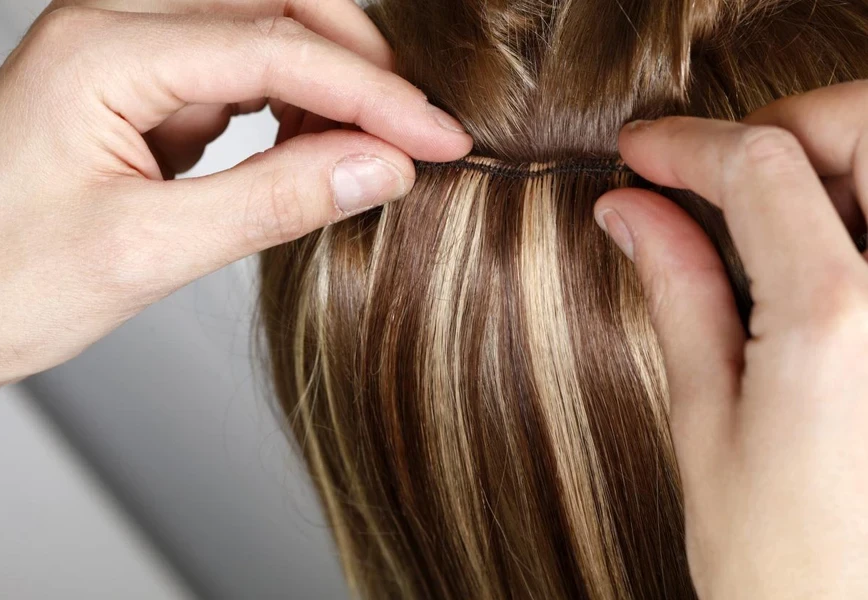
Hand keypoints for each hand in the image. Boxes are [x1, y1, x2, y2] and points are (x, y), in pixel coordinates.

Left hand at [0, 1, 472, 413]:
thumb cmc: (4, 284)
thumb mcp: (147, 253)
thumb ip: (272, 202)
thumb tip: (381, 168)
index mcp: (102, 52)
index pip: (276, 47)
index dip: (373, 96)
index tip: (439, 140)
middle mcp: (113, 27)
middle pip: (276, 6)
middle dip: (359, 66)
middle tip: (418, 133)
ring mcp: (125, 53)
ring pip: (263, 32)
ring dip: (329, 83)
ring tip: (372, 150)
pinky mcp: (138, 88)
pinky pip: (238, 72)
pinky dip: (292, 106)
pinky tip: (313, 149)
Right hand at [595, 81, 867, 597]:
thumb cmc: (786, 570)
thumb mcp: (708, 425)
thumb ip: (679, 293)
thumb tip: (634, 214)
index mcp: (837, 321)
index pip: (759, 167)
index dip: (688, 144)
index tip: (643, 152)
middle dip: (787, 124)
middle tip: (721, 165)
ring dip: (837, 163)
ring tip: (767, 210)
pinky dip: (863, 217)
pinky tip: (821, 255)